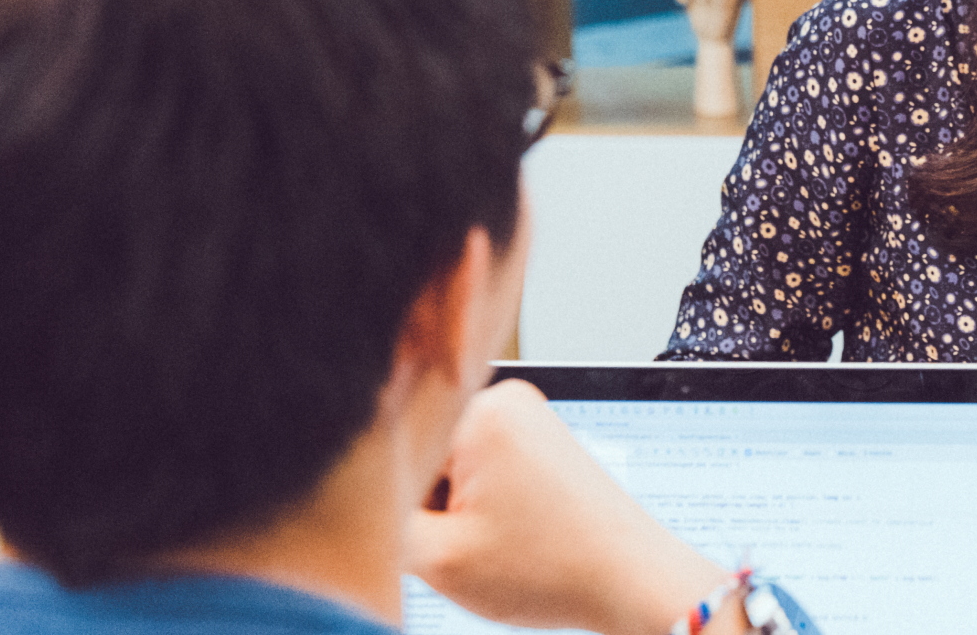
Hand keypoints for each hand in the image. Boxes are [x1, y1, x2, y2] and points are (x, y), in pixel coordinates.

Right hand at [407, 380, 737, 634]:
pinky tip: (511, 534)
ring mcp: (527, 415)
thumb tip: (343, 494)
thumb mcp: (437, 558)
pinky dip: (481, 507)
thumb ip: (374, 523)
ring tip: (499, 541)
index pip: (388, 453)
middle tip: (473, 543)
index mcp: (478, 411)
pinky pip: (480, 471)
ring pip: (447, 468)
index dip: (396, 506)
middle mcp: (504, 397)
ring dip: (453, 509)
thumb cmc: (553, 569)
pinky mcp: (539, 440)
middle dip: (427, 506)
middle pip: (418, 455)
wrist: (633, 581)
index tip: (428, 535)